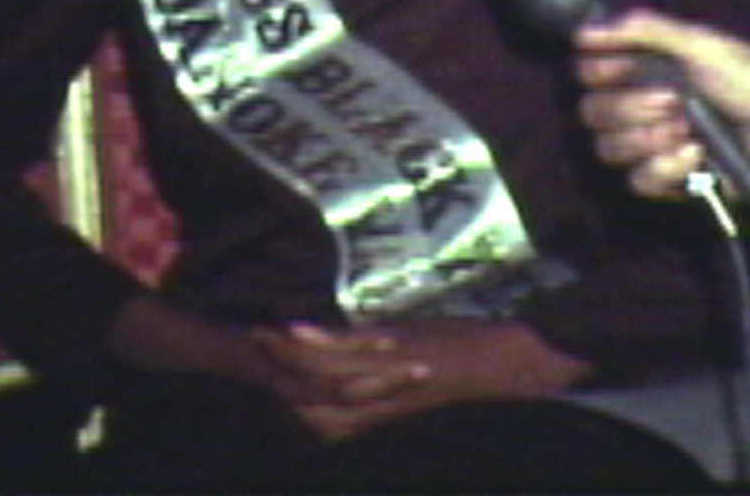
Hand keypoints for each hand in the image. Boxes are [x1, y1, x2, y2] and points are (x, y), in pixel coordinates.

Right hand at [269, 317, 587, 441]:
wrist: (511, 365)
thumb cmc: (470, 372)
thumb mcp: (421, 385)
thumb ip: (389, 385)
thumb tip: (361, 373)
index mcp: (380, 412)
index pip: (321, 420)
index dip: (284, 403)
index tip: (254, 380)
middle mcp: (376, 404)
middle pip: (310, 404)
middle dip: (273, 381)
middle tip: (238, 354)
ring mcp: (386, 378)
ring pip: (322, 376)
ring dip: (284, 359)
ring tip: (252, 339)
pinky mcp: (399, 351)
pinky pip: (351, 350)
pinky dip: (318, 341)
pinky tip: (290, 330)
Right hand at [575, 8, 749, 201]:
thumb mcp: (704, 44)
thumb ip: (645, 30)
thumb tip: (585, 30)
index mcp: (652, 69)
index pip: (591, 74)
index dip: (599, 72)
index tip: (622, 69)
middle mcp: (648, 106)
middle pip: (594, 114)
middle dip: (631, 108)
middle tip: (672, 101)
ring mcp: (659, 145)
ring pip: (610, 149)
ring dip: (648, 139)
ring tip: (687, 130)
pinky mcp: (673, 180)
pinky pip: (639, 181)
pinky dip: (665, 168)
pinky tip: (696, 157)